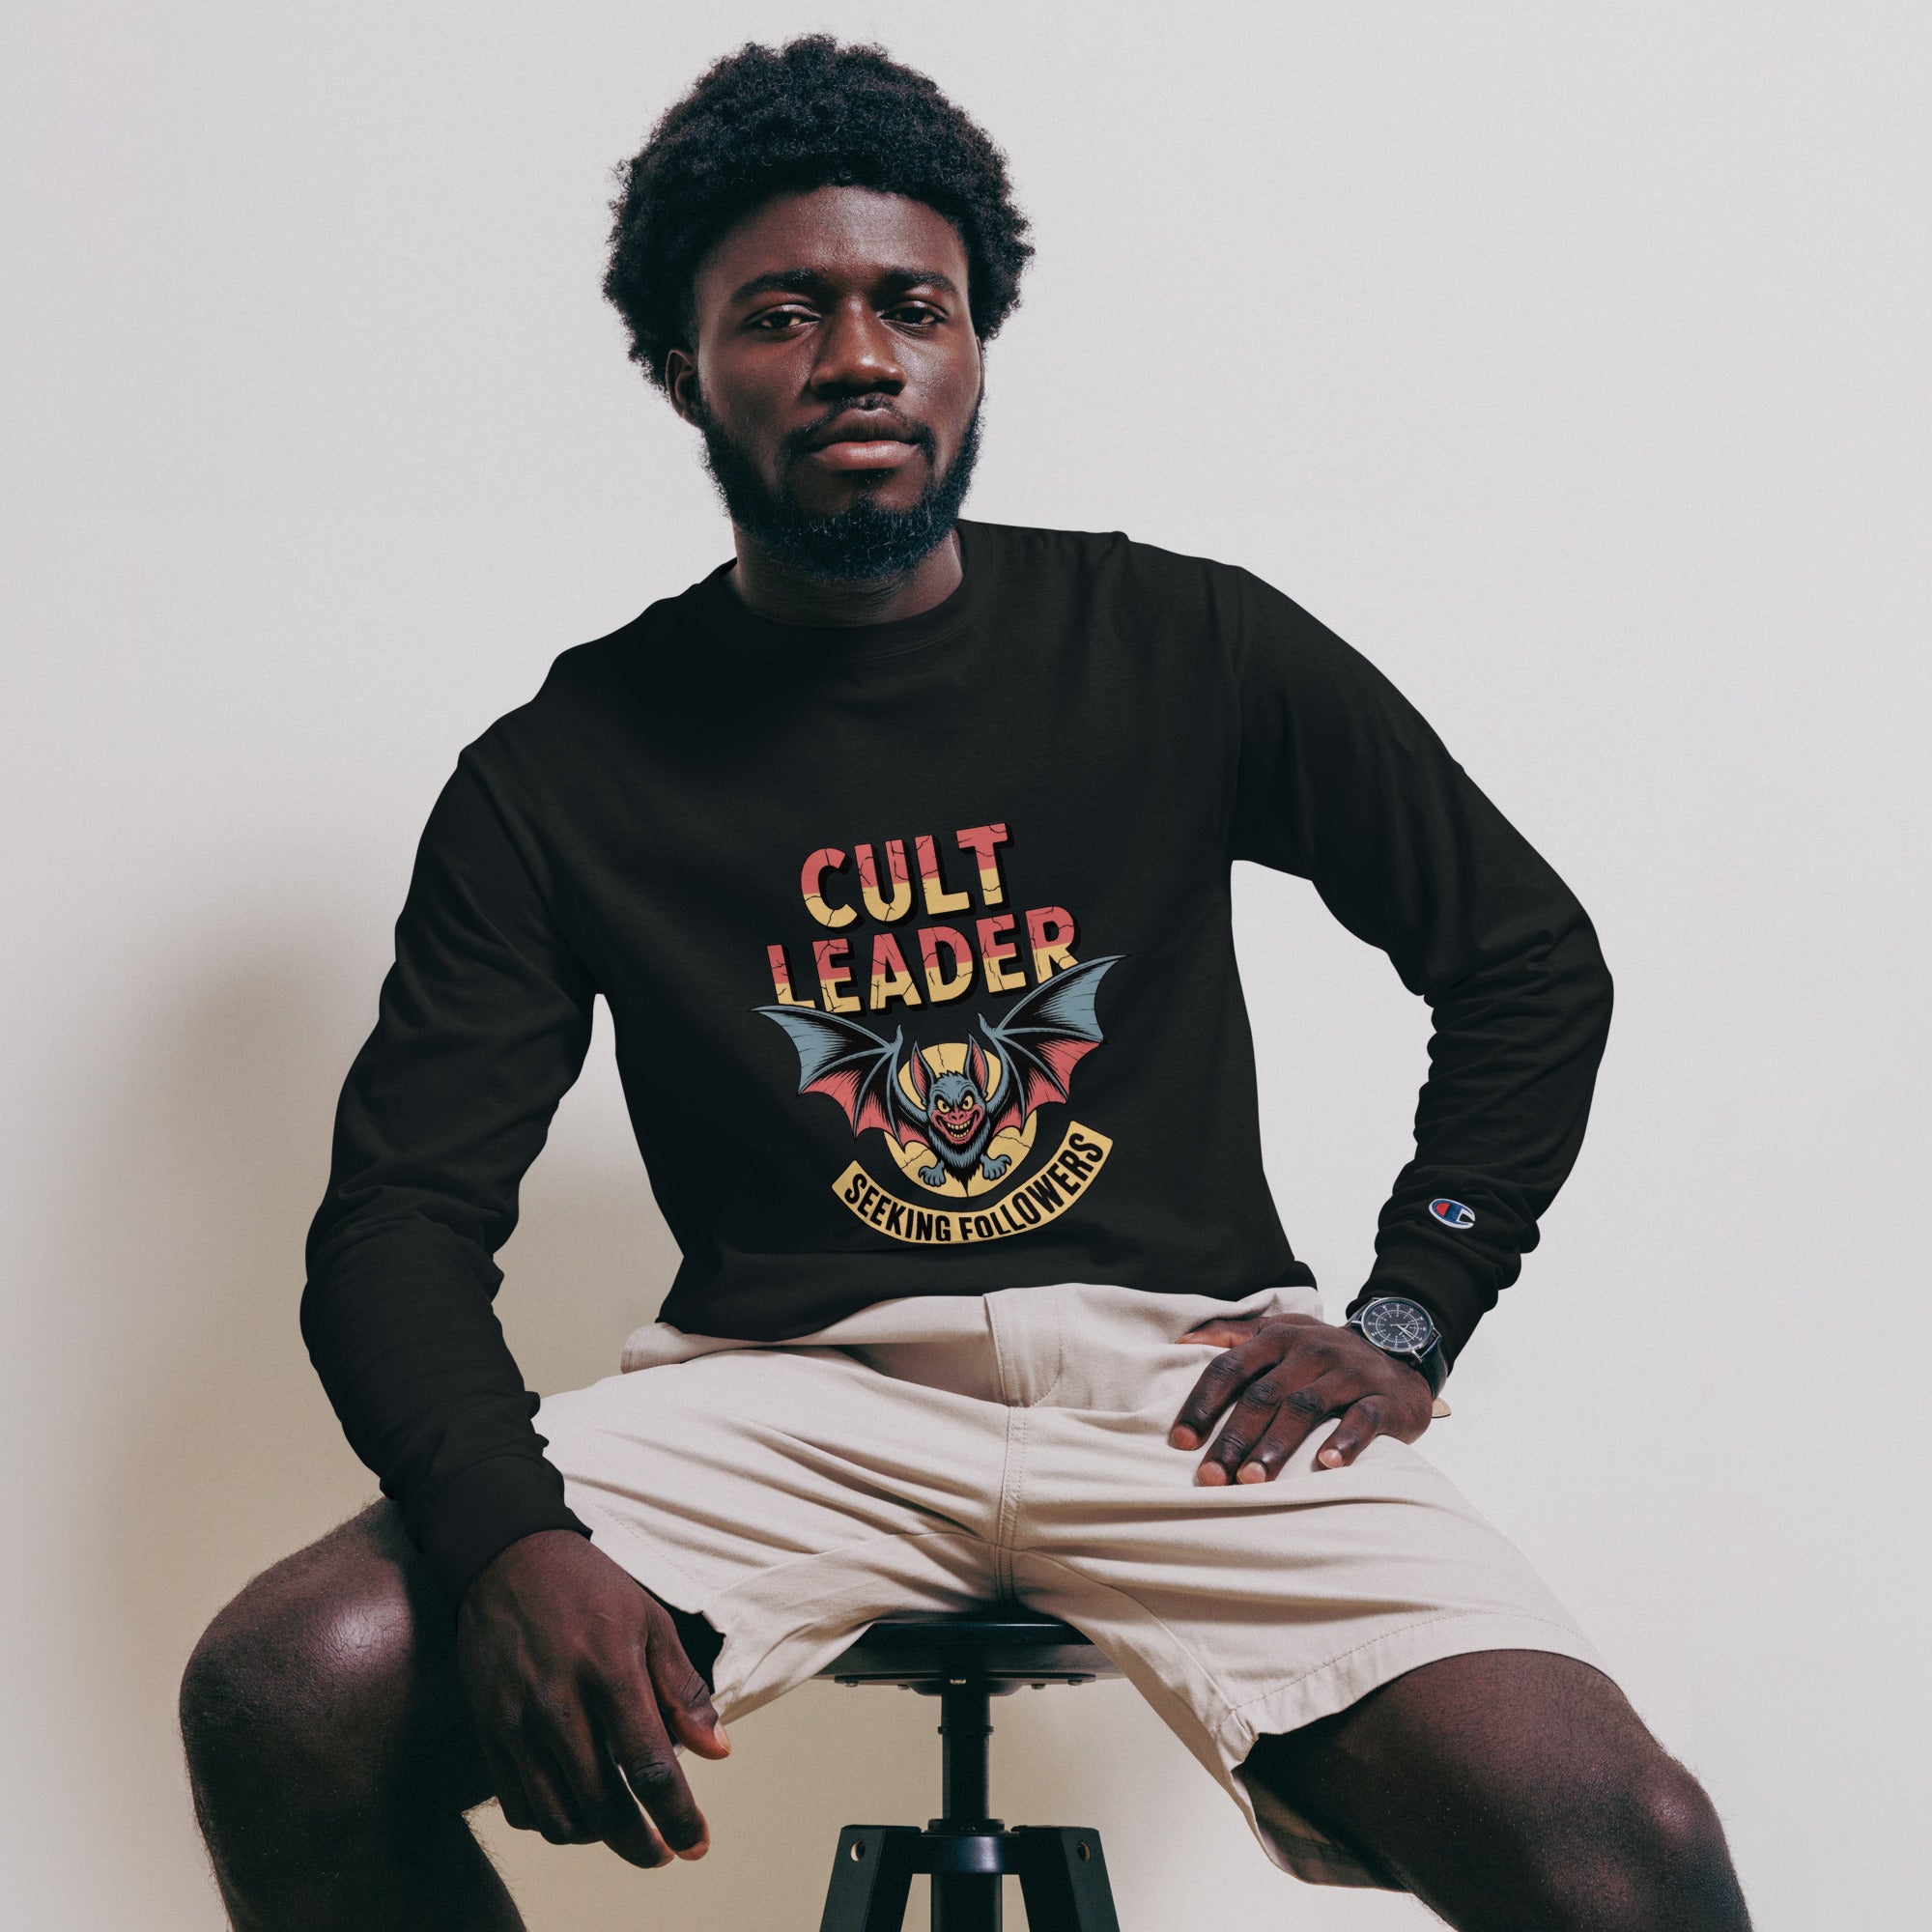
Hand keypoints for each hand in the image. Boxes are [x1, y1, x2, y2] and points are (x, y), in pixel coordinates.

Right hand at [455, 1529, 729, 1866]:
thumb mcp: (650, 1620)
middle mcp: (559, 1704)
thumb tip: (717, 1752)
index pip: (649, 1766)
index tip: (695, 1843)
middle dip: (640, 1843)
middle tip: (663, 1850)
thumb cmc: (588, 1587)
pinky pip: (518, 1806)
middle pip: (603, 1806)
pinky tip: (576, 1805)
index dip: (677, 1815)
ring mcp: (517, 1723)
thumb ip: (683, 1689)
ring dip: (597, 1836)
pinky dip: (551, 1821)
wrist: (506, 1559)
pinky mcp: (488, 1732)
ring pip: (559, 1818)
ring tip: (622, 1825)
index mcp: (609, 1671)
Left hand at [1169, 1313, 1433, 1483]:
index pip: (1230, 1368)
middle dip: (1233, 1438)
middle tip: (1212, 1477)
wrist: (1401, 1352)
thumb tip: (1182, 1341)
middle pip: (1263, 1394)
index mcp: (1278, 1337)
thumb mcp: (1280, 1332)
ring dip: (1276, 1445)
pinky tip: (1327, 1464)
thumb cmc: (1323, 1355)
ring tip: (1252, 1480)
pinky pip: (1362, 1419)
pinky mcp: (1383, 1398)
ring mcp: (1348, 1373)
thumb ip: (1232, 1334)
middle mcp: (1310, 1351)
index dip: (1203, 1404)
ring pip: (1305, 1407)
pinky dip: (1344, 1441)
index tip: (1181, 1441)